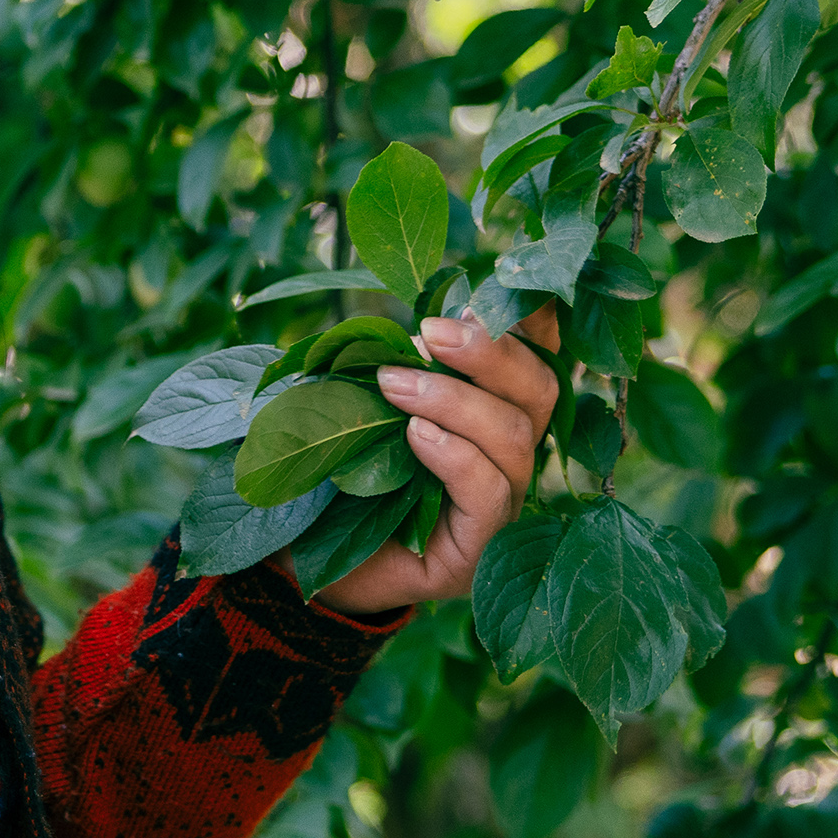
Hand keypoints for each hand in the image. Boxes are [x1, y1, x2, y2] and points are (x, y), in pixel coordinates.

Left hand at [306, 309, 562, 618]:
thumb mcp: (360, 397)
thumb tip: (420, 321)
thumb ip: (398, 360)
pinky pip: (488, 493)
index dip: (536, 320)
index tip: (507, 284)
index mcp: (492, 409)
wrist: (298, 554)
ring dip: (454, 399)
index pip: (536, 357)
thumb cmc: (332, 464)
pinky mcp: (476, 552)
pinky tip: (415, 435)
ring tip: (394, 384)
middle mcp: (508, 456)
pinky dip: (454, 453)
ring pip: (513, 437)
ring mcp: (500, 507)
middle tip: (428, 333)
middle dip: (490, 351)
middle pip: (539, 390)